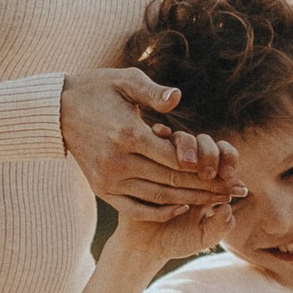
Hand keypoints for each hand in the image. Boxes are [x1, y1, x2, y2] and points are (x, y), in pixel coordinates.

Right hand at [60, 67, 236, 215]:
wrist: (58, 111)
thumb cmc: (98, 89)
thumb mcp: (126, 81)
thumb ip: (153, 92)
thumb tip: (177, 99)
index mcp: (127, 134)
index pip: (175, 159)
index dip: (206, 169)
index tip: (230, 172)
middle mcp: (118, 162)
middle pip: (171, 181)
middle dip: (207, 188)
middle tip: (234, 192)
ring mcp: (108, 179)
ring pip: (157, 197)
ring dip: (190, 201)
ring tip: (218, 202)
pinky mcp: (101, 189)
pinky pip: (135, 207)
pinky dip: (160, 211)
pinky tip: (181, 206)